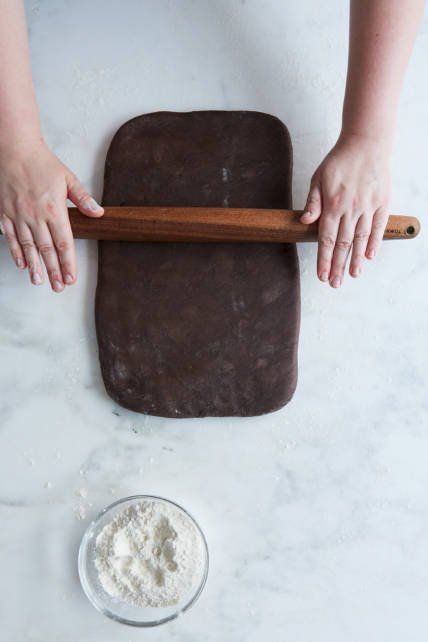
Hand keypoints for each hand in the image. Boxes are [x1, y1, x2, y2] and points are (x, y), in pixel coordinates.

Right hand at [0, 139, 102, 291]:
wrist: (14, 149)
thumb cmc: (42, 162)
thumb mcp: (68, 178)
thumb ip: (83, 198)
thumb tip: (99, 213)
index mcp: (54, 209)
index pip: (64, 242)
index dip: (68, 262)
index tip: (71, 277)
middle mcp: (35, 215)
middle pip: (46, 249)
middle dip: (54, 270)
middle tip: (59, 287)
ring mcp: (19, 215)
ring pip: (28, 246)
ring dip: (35, 266)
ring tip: (39, 281)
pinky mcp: (5, 213)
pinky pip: (10, 236)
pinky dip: (16, 251)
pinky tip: (22, 264)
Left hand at [301, 133, 390, 286]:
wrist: (366, 142)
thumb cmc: (339, 160)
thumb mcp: (318, 178)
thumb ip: (312, 202)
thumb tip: (305, 222)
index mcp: (332, 205)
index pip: (326, 239)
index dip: (323, 259)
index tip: (322, 275)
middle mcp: (350, 209)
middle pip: (343, 244)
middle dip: (337, 266)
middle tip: (334, 283)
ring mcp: (367, 206)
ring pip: (360, 239)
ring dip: (356, 260)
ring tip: (353, 275)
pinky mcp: (382, 203)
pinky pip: (378, 227)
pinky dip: (374, 243)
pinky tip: (369, 257)